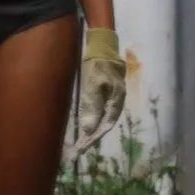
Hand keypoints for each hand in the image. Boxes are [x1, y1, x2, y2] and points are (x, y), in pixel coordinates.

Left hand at [64, 28, 126, 163]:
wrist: (102, 45)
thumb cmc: (97, 64)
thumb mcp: (93, 84)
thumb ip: (92, 107)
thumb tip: (89, 130)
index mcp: (115, 101)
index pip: (104, 126)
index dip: (93, 138)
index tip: (81, 149)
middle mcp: (116, 102)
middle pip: (104, 124)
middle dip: (92, 137)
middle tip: (78, 149)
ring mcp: (112, 97)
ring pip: (102, 118)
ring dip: (92, 130)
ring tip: (80, 141)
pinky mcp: (106, 92)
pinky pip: (100, 110)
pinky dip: (92, 120)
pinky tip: (85, 124)